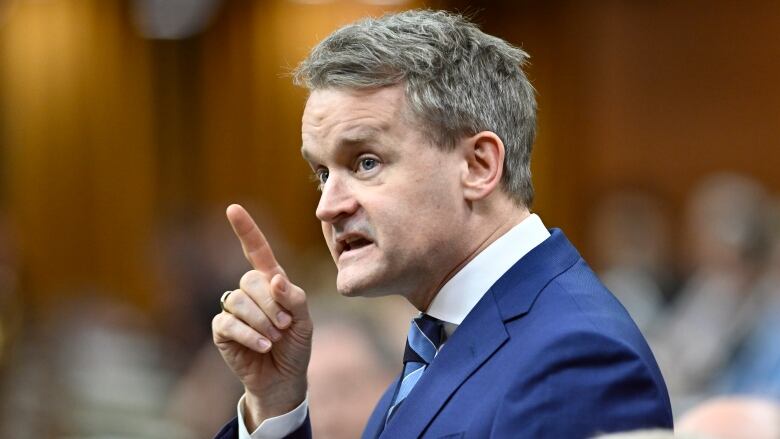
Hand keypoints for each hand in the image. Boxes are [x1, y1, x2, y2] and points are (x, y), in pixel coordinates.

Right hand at [212, 204, 312, 429]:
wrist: (284, 378)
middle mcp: (250, 291)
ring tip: (273, 338)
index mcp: (271, 282)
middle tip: (284, 326)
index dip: (246, 230)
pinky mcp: (222, 330)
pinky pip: (228, 322)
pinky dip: (249, 335)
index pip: (257, 251)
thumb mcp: (305, 320)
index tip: (233, 209)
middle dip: (271, 304)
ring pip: (238, 300)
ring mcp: (233, 309)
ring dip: (261, 321)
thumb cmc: (296, 345)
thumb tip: (275, 279)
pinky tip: (262, 347)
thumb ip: (294, 297)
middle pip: (251, 280)